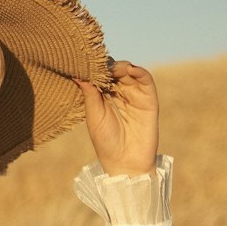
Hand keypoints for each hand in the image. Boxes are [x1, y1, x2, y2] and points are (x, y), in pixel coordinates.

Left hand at [75, 61, 159, 176]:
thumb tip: (77, 74)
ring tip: (113, 68)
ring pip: (129, 71)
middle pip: (115, 70)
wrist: (126, 162)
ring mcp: (135, 94)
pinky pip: (146, 80)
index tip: (85, 62)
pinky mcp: (149, 99)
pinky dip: (139, 71)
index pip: (100, 75)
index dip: (95, 67)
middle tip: (99, 64)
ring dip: (121, 66)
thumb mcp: (94, 116)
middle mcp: (120, 93)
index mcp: (104, 96)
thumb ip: (90, 95)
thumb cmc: (106, 142)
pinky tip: (130, 69)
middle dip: (107, 65)